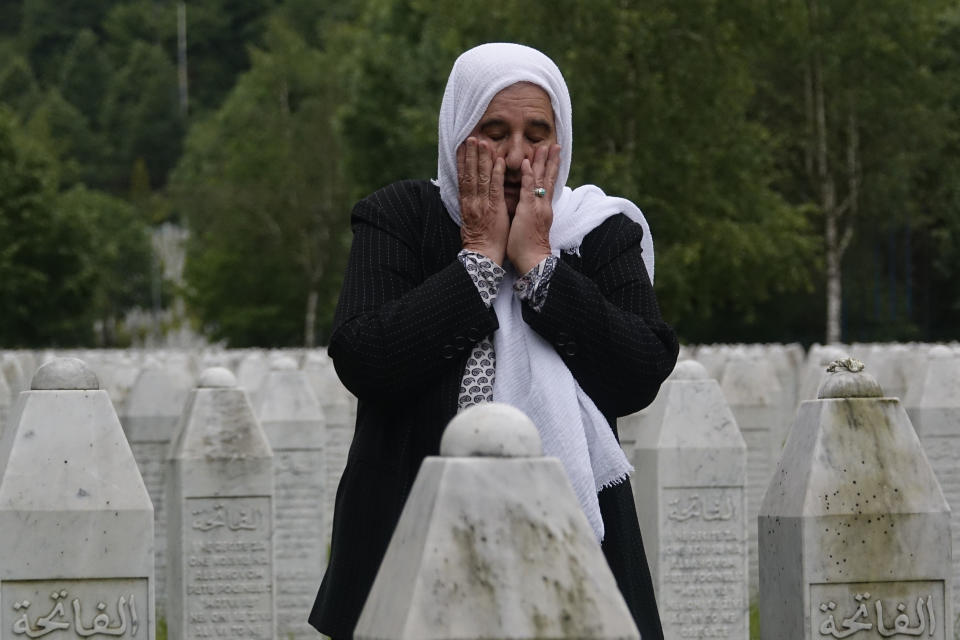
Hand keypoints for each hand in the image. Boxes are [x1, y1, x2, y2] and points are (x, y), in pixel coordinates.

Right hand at [458, 137, 508, 264]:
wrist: (482, 256)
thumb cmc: (478, 241)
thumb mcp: (469, 221)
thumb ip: (470, 206)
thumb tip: (469, 197)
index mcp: (466, 204)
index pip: (463, 178)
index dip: (462, 161)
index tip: (462, 147)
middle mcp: (472, 201)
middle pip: (470, 173)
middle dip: (470, 154)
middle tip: (471, 137)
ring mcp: (483, 204)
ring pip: (481, 177)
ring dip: (482, 158)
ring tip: (482, 142)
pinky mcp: (494, 209)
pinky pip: (496, 188)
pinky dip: (497, 173)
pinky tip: (498, 160)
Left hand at [507, 143, 560, 272]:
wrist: (533, 261)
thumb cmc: (529, 248)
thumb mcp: (531, 226)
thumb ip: (531, 214)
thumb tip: (527, 207)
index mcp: (543, 209)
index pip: (548, 185)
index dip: (550, 170)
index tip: (552, 157)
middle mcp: (543, 205)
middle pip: (548, 179)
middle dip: (551, 161)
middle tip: (554, 145)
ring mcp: (537, 207)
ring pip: (540, 180)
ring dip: (541, 162)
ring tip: (544, 147)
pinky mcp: (528, 210)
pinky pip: (527, 189)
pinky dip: (527, 175)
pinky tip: (525, 163)